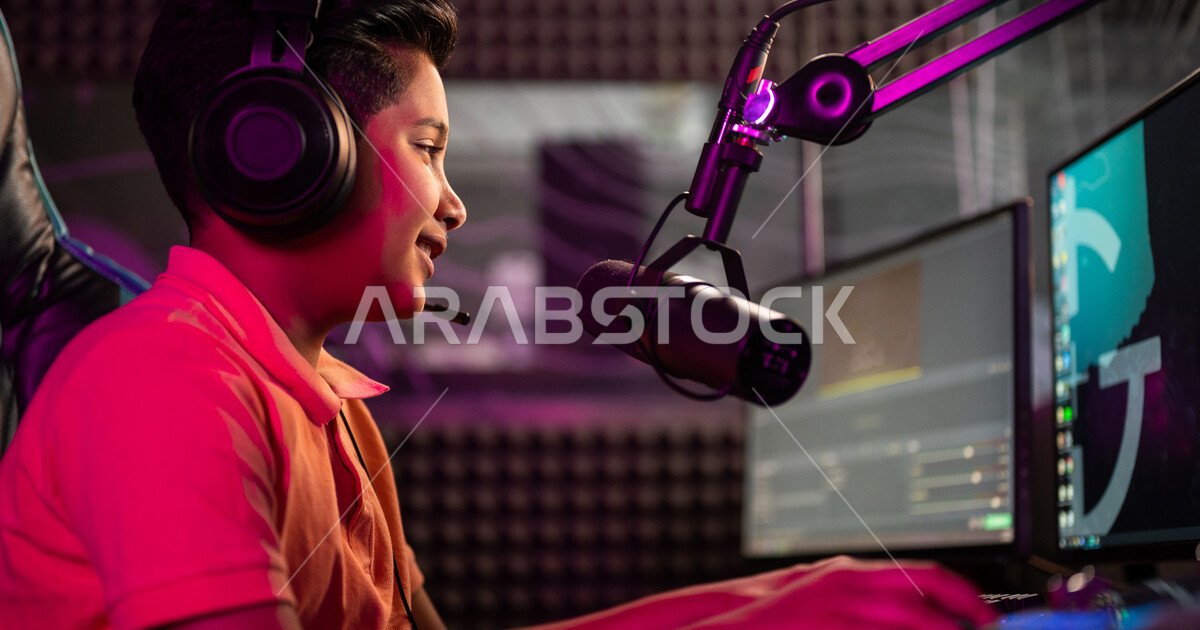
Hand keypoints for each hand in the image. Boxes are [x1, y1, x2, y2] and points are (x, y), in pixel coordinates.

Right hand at [681, 556, 996, 629]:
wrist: (723, 623)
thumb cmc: (773, 612)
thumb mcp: (822, 589)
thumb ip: (865, 592)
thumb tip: (911, 601)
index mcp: (852, 571)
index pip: (925, 576)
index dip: (965, 597)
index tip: (988, 617)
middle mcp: (849, 586)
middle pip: (926, 602)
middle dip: (964, 623)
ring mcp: (838, 613)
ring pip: (911, 625)